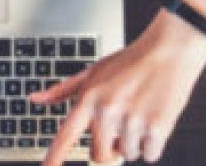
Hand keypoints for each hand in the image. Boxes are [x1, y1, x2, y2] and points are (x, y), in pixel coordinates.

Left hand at [32, 11, 205, 163]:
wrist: (170, 50)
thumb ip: (64, 90)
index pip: (66, 135)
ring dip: (135, 142)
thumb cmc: (131, 61)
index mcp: (89, 98)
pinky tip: (155, 119)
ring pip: (128, 154)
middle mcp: (107, 110)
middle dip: (111, 147)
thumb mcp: (93, 72)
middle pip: (100, 155)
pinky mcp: (156, 127)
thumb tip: (36, 99)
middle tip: (123, 124)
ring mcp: (132, 119)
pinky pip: (149, 155)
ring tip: (141, 113)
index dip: (54, 158)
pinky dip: (153, 145)